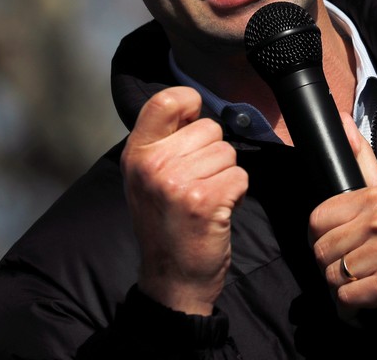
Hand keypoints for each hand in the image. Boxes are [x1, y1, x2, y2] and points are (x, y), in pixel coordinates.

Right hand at [121, 86, 248, 314]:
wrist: (172, 277)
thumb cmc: (165, 223)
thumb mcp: (147, 177)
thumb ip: (164, 141)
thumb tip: (192, 105)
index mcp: (137, 154)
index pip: (166, 100)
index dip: (189, 104)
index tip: (191, 122)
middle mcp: (153, 165)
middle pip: (209, 128)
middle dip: (213, 153)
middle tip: (196, 182)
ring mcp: (177, 183)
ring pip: (228, 153)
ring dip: (225, 175)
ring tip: (205, 198)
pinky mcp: (205, 201)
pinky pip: (240, 176)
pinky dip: (237, 193)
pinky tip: (218, 210)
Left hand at [308, 115, 376, 335]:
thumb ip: (363, 160)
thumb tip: (341, 121)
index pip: (318, 219)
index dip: (322, 237)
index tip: (340, 245)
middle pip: (322, 250)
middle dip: (333, 266)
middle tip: (357, 268)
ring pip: (333, 277)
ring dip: (345, 288)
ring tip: (367, 282)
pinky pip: (348, 299)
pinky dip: (354, 307)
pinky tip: (371, 299)